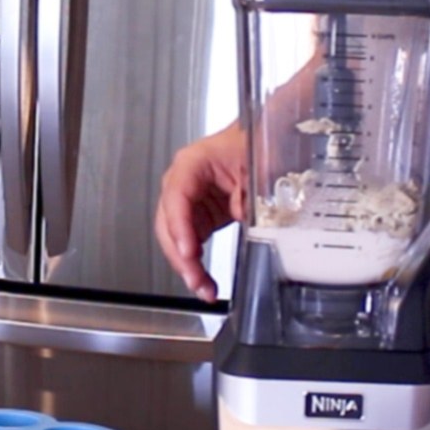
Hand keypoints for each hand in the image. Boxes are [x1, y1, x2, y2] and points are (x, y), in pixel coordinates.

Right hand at [152, 124, 247, 301]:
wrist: (260, 140)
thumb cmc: (252, 141)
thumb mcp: (256, 162)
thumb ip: (247, 188)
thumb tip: (240, 213)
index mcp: (192, 163)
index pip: (176, 196)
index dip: (180, 226)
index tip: (189, 251)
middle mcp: (183, 183)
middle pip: (169, 222)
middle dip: (180, 256)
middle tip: (196, 280)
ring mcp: (189, 202)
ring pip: (175, 238)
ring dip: (186, 265)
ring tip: (204, 289)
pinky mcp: (200, 216)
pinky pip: (190, 242)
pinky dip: (195, 264)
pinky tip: (204, 280)